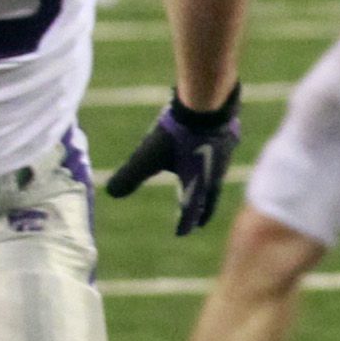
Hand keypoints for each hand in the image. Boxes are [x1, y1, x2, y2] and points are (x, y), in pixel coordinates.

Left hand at [105, 88, 242, 235]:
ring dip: (210, 188)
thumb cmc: (177, 135)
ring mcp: (224, 157)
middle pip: (209, 200)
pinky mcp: (228, 139)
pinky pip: (222, 157)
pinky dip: (215, 163)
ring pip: (217, 178)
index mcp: (196, 185)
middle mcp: (214, 176)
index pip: (190, 210)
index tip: (181, 233)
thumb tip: (110, 193)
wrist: (207, 107)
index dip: (184, 223)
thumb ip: (130, 176)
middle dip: (202, 211)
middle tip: (199, 221)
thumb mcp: (147, 156)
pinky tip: (214, 155)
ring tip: (205, 189)